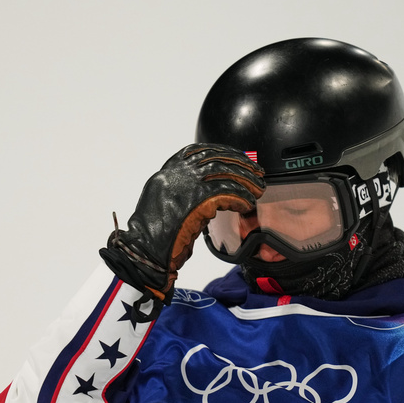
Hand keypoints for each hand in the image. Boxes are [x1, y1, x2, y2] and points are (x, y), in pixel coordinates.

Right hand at [101, 143, 264, 306]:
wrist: (145, 251)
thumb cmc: (156, 236)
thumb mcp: (166, 204)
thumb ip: (185, 191)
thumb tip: (213, 188)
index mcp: (166, 173)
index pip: (196, 151)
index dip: (220, 151)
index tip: (237, 155)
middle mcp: (175, 175)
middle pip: (214, 160)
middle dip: (240, 164)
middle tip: (256, 171)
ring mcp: (184, 186)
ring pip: (223, 174)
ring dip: (245, 181)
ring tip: (258, 189)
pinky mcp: (196, 201)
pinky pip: (225, 194)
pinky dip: (240, 197)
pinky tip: (247, 203)